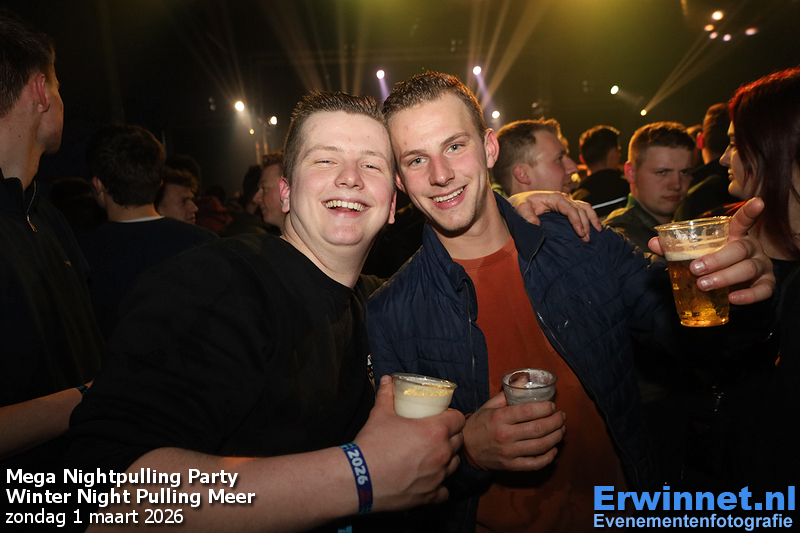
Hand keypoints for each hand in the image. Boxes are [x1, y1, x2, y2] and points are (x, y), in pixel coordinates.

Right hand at [355, 375, 464, 511]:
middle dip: (451, 436)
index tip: (444, 417)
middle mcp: (442, 454)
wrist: (360, 478)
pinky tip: (429, 480)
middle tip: (437, 434)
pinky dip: (439, 485)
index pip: (459, 420)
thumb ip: (386, 395)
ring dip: (447, 459)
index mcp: (435, 431)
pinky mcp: (430, 495)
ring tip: (433, 456)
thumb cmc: (373, 444)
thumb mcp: (380, 414)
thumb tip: (387, 380)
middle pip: (459, 441)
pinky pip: (444, 491)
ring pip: (454, 465)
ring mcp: (438, 476)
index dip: (453, 417)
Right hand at [462, 391, 564, 471]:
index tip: (552, 406)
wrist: (466, 449)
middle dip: (556, 422)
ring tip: (561, 430)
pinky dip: (548, 457)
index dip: (545, 408)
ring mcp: (509, 453)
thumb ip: (507, 393)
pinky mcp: (511, 466)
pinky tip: (553, 449)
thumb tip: (524, 379)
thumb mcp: (489, 406)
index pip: (528, 411)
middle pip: (538, 429)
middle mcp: (505, 435)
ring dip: (556, 437)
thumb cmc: (479, 424)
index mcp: (499, 418)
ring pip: (540, 446)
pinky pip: (535, 464)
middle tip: (562, 417)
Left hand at [508, 191, 600, 241]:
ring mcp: (566, 202)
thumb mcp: (521, 209)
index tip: (580, 233)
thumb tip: (536, 224)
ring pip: (585, 208)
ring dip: (592, 219)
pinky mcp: (567, 207)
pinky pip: (582, 209)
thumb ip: (527, 216)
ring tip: (597, 232)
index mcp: (554, 198)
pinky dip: (590, 217)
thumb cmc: (521, 205)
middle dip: (586, 224)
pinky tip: (594, 227)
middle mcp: (563, 198)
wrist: (520, 202)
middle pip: (580, 209)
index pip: (570, 209)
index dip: (577, 221)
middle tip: (586, 238)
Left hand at [648, 197, 775, 304]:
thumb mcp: (695, 253)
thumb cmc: (713, 263)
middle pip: (740, 248)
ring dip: (725, 277)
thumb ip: (675, 248)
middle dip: (717, 259)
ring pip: (748, 268)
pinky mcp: (766, 284)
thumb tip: (653, 242)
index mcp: (735, 235)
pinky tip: (732, 298)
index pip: (742, 221)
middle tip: (695, 268)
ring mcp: (761, 265)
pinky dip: (748, 295)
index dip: (750, 211)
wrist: (731, 286)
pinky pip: (763, 290)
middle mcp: (751, 247)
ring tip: (703, 285)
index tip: (758, 202)